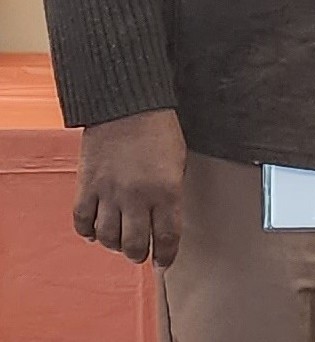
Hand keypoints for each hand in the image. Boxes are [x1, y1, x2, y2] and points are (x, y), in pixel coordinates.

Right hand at [72, 108, 186, 266]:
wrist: (128, 106)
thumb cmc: (159, 131)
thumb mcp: (178, 162)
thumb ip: (171, 194)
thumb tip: (164, 221)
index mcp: (166, 191)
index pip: (167, 237)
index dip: (166, 255)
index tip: (165, 262)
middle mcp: (137, 197)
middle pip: (135, 245)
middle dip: (140, 254)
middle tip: (141, 254)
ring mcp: (109, 193)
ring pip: (107, 238)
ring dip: (115, 245)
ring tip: (120, 243)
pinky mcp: (86, 186)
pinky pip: (82, 222)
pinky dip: (88, 232)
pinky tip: (95, 232)